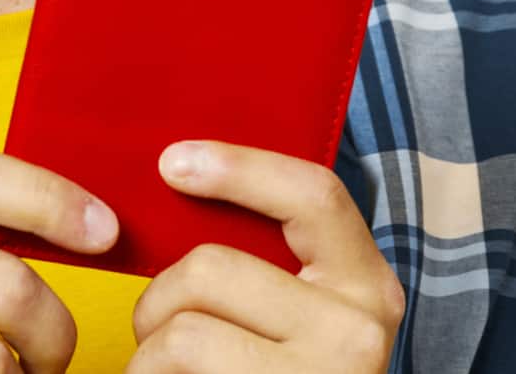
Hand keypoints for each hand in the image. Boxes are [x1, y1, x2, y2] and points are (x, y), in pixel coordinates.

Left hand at [126, 140, 405, 372]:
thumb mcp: (304, 321)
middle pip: (209, 267)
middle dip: (158, 300)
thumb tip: (183, 180)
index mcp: (369, 288)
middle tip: (157, 335)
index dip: (239, 167)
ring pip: (177, 333)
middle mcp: (356, 333)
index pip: (313, 195)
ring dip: (146, 359)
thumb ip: (271, 266)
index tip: (171, 162)